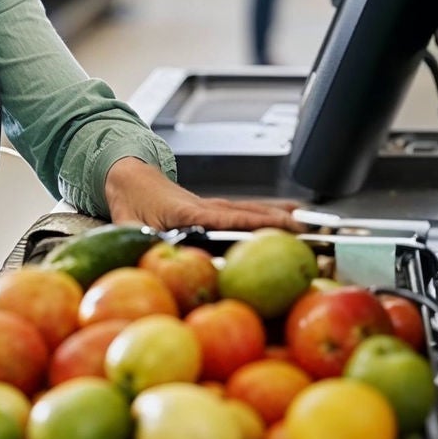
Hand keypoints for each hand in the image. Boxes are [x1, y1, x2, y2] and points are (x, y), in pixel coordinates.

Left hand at [103, 157, 300, 232]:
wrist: (129, 175)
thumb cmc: (131, 199)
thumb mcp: (129, 224)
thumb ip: (141, 244)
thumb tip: (153, 263)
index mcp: (190, 212)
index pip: (228, 220)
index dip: (255, 226)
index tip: (279, 231)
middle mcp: (207, 207)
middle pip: (249, 213)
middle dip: (279, 222)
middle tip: (308, 232)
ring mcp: (212, 206)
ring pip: (251, 210)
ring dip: (280, 215)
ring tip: (309, 222)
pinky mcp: (213, 209)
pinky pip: (246, 211)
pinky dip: (269, 212)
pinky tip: (288, 214)